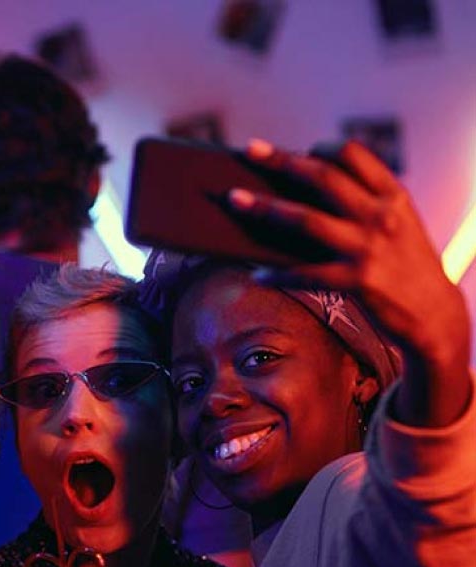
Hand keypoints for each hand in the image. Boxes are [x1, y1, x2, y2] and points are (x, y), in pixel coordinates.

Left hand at [229, 139, 470, 426]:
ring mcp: (368, 248)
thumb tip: (312, 192)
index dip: (319, 149)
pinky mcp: (357, 281)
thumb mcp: (399, 224)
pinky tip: (258, 274)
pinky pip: (306, 274)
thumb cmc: (408, 267)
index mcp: (392, 195)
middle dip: (282, 161)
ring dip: (265, 208)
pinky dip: (278, 274)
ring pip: (306, 220)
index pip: (353, 155)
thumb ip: (367, 204)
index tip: (294, 151)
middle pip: (322, 177)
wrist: (435, 313)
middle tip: (250, 150)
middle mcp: (380, 215)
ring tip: (234, 201)